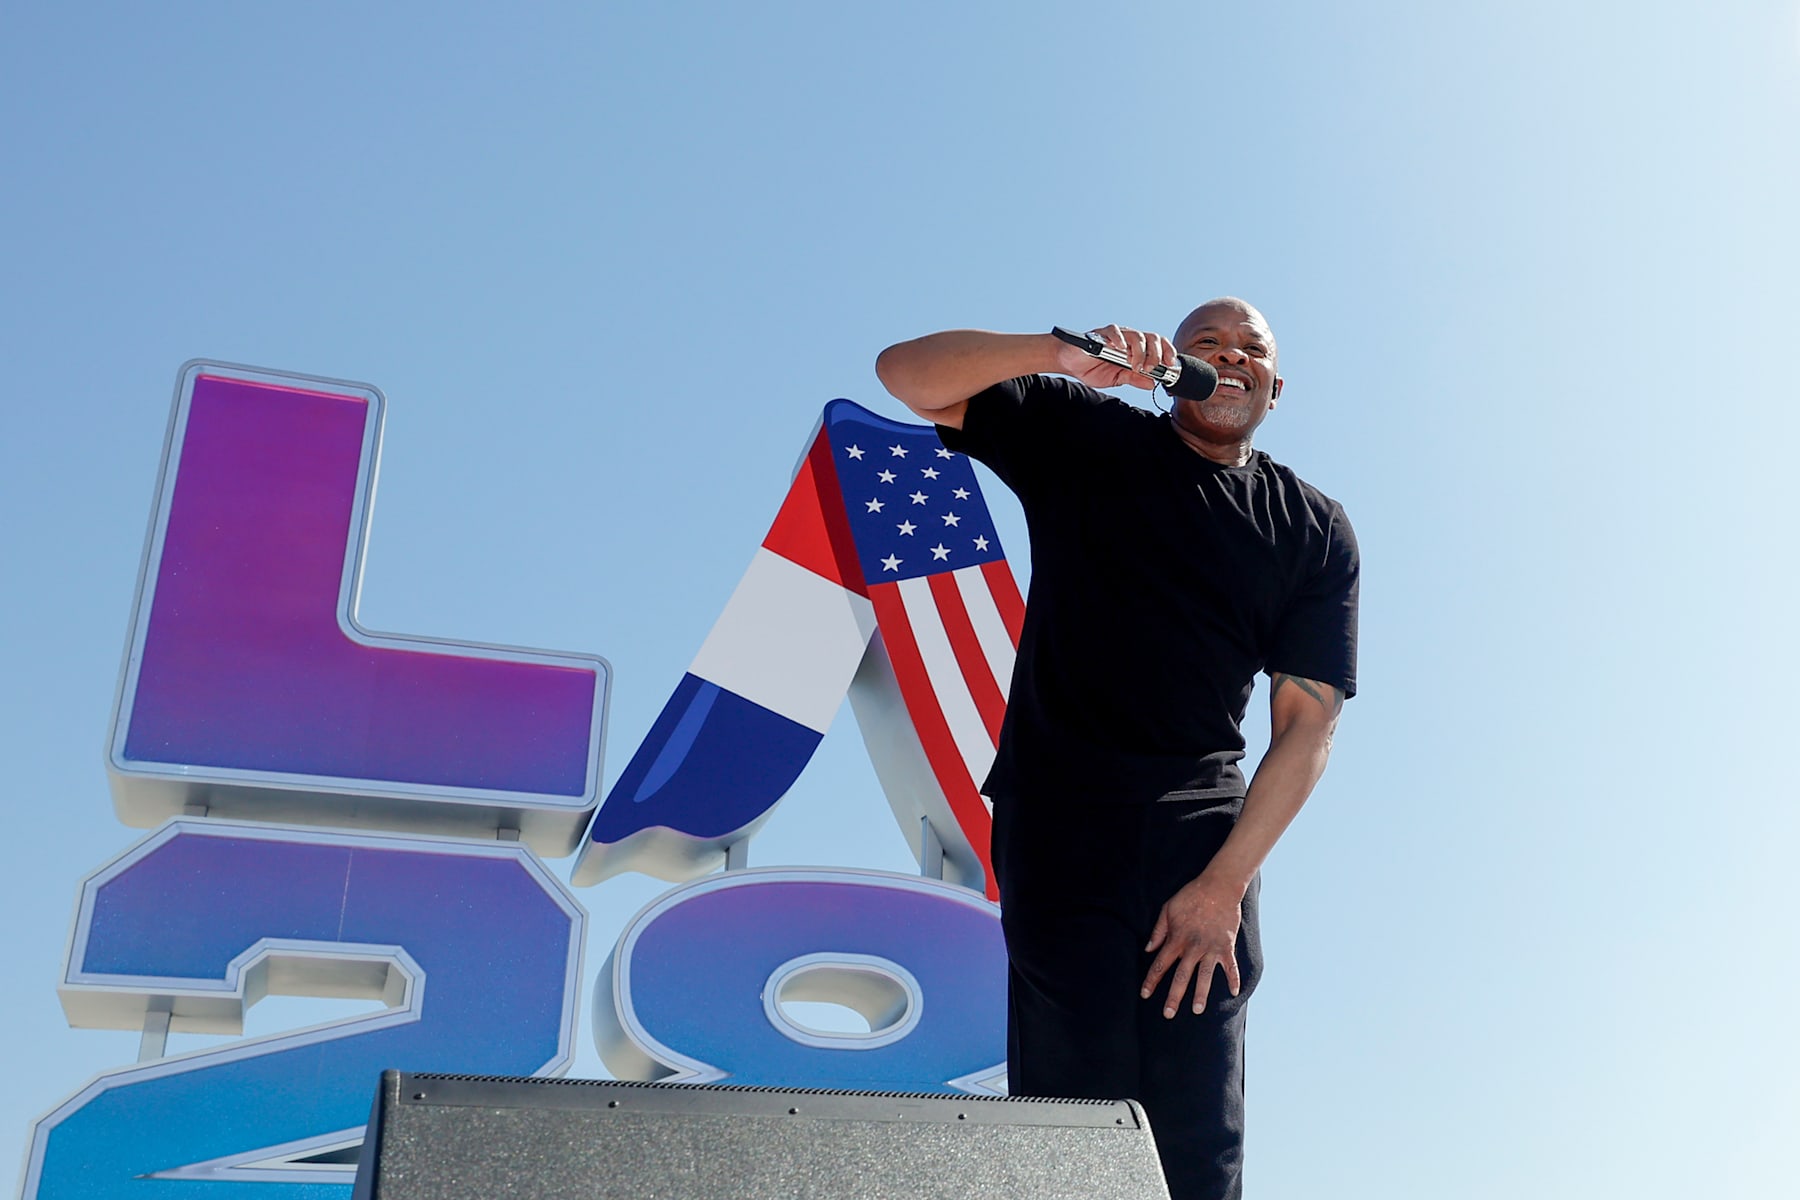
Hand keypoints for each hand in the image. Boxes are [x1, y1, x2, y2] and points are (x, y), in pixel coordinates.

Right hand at [1052, 324, 1175, 391]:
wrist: (1070, 363)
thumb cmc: (1093, 368)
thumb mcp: (1117, 378)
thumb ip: (1134, 379)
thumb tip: (1152, 384)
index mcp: (1135, 349)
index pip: (1158, 345)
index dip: (1167, 352)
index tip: (1171, 364)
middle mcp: (1129, 340)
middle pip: (1151, 338)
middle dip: (1156, 354)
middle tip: (1151, 368)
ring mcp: (1116, 335)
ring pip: (1136, 335)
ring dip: (1140, 351)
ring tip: (1135, 365)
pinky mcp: (1101, 333)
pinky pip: (1114, 331)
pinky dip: (1119, 339)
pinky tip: (1119, 349)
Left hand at [1140, 875, 1242, 1017]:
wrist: (1218, 886)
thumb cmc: (1191, 896)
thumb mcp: (1167, 909)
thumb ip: (1158, 930)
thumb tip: (1148, 949)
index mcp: (1176, 939)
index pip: (1160, 964)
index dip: (1151, 980)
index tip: (1144, 994)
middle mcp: (1192, 947)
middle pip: (1181, 976)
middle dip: (1173, 997)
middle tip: (1167, 1014)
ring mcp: (1211, 948)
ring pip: (1204, 976)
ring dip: (1200, 994)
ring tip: (1196, 1010)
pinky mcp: (1227, 945)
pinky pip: (1231, 966)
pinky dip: (1234, 978)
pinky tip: (1234, 993)